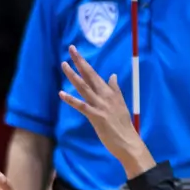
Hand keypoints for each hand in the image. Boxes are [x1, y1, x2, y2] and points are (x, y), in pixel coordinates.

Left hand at [58, 46, 153, 176]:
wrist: (128, 141)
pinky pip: (81, 106)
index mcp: (110, 92)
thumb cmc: (123, 125)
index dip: (84, 63)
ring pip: (84, 87)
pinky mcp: (96, 116)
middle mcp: (105, 96)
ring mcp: (100, 105)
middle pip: (90, 75)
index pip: (94, 74)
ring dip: (73, 75)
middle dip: (80, 61)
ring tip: (64, 65)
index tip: (76, 53)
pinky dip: (71, 100)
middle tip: (71, 48)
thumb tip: (112, 75)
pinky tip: (61, 93)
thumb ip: (115, 89)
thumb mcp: (121, 103)